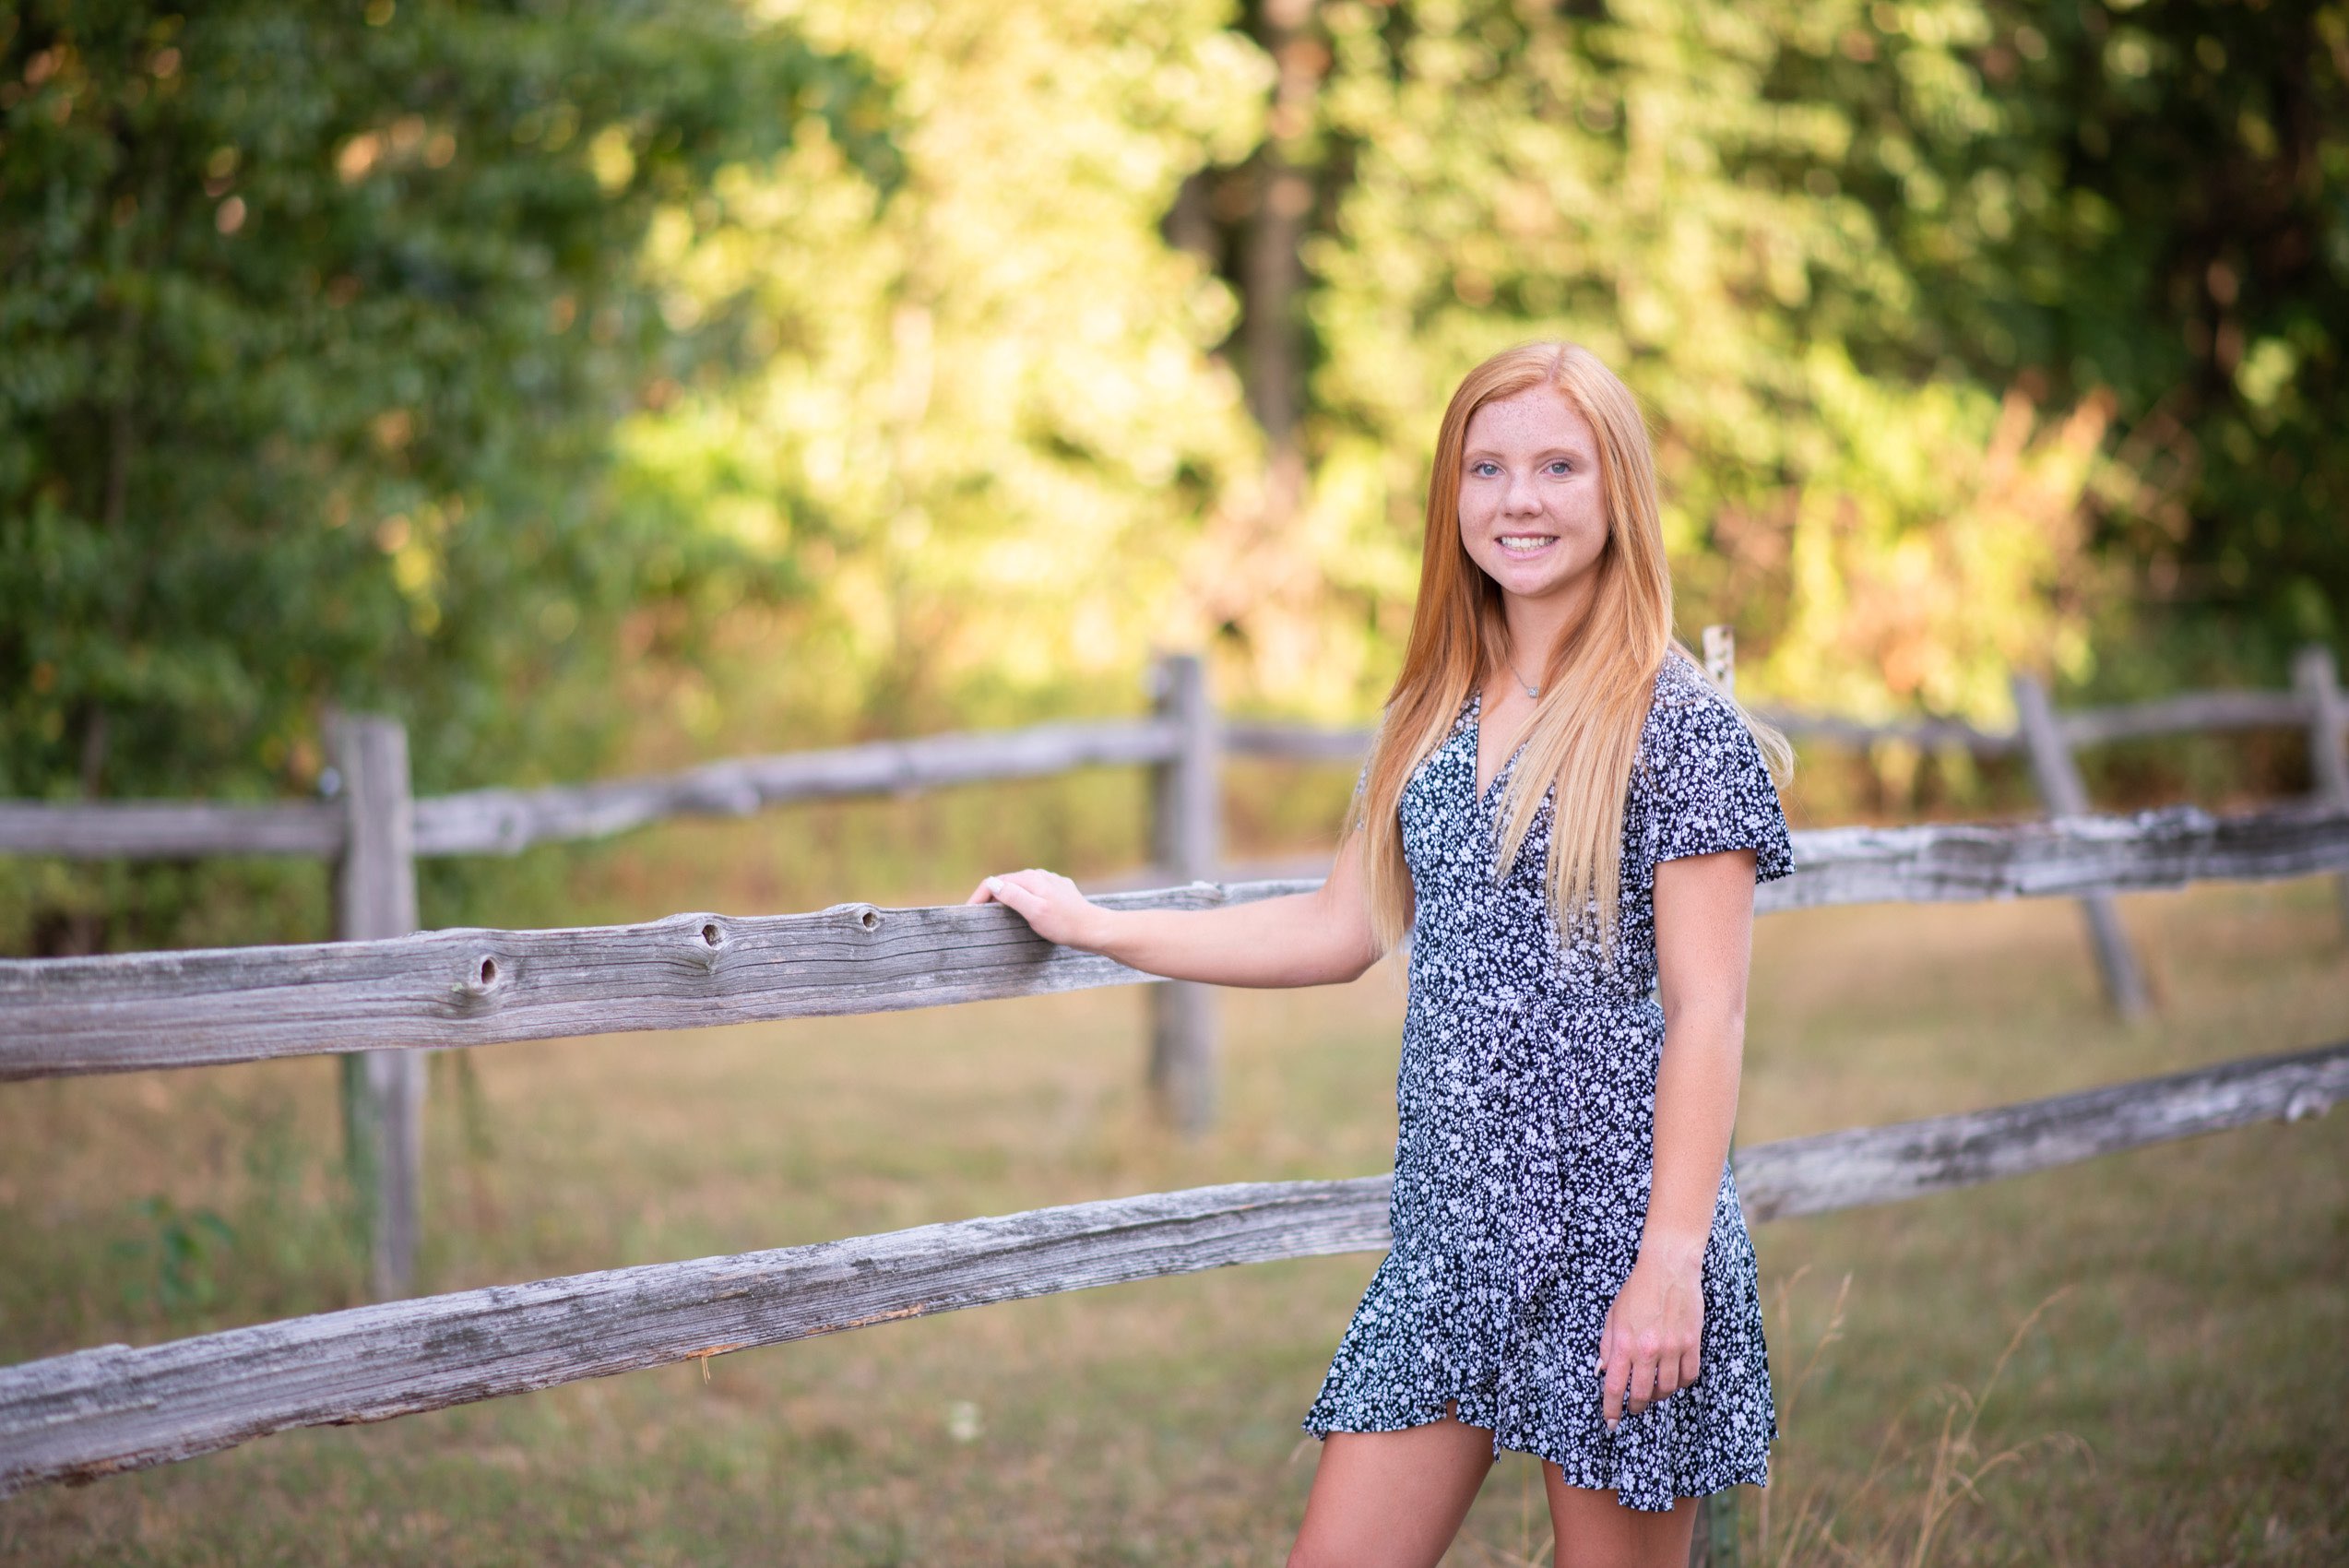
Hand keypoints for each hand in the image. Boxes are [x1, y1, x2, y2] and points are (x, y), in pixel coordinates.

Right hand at [966, 868, 1108, 951]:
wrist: (1095, 930)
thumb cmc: (1064, 924)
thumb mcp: (1035, 911)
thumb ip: (1013, 895)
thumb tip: (991, 883)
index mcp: (1030, 878)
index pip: (995, 882)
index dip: (979, 896)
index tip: (968, 912)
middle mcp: (1039, 876)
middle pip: (1006, 884)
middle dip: (990, 897)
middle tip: (978, 917)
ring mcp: (1050, 883)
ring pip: (1020, 889)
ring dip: (1006, 899)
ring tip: (996, 916)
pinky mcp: (1059, 893)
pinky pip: (1034, 895)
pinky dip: (1022, 903)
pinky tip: (1023, 914)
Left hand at [1597, 1245, 1704, 1429]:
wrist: (1668, 1269)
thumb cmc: (1637, 1291)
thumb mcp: (1613, 1316)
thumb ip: (1607, 1346)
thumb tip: (1603, 1372)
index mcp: (1624, 1343)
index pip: (1614, 1387)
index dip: (1611, 1410)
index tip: (1610, 1423)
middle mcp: (1648, 1349)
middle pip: (1641, 1395)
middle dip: (1635, 1407)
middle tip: (1633, 1408)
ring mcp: (1672, 1348)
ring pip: (1667, 1390)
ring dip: (1658, 1395)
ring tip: (1652, 1389)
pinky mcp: (1692, 1344)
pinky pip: (1688, 1377)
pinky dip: (1680, 1383)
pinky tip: (1672, 1378)